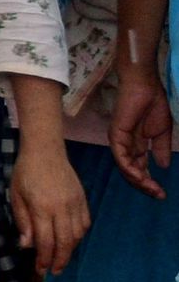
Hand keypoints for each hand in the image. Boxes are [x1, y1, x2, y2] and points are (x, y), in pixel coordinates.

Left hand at [9, 130, 92, 274]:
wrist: (45, 151)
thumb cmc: (24, 173)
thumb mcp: (15, 196)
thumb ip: (23, 221)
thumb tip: (27, 245)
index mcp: (42, 207)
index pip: (46, 241)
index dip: (44, 258)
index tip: (40, 270)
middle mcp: (62, 208)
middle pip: (65, 242)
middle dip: (60, 260)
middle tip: (53, 271)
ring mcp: (75, 203)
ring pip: (78, 234)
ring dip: (70, 250)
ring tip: (60, 259)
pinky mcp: (83, 199)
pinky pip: (85, 223)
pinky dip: (79, 236)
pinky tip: (70, 240)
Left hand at [113, 59, 171, 198]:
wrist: (145, 85)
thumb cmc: (153, 103)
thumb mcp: (162, 131)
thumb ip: (161, 149)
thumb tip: (163, 166)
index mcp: (137, 145)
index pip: (140, 169)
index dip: (150, 182)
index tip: (162, 194)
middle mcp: (126, 145)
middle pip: (131, 172)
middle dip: (145, 186)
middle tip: (158, 195)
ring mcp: (120, 141)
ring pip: (125, 168)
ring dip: (138, 181)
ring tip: (152, 190)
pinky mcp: (116, 134)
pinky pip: (120, 156)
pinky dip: (129, 168)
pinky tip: (140, 177)